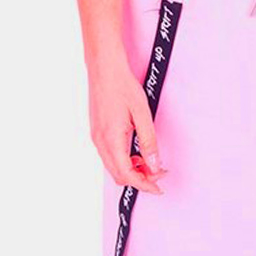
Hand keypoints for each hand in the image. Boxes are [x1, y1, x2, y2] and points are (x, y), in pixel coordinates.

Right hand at [88, 54, 166, 194]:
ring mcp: (96, 138)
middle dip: (140, 179)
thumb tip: (155, 166)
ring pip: (114, 168)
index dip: (145, 185)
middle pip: (119, 175)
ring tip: (150, 162)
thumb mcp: (142, 115)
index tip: (159, 187)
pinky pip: (110, 157)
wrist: (104, 67)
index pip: (127, 174)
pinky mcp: (97, 133)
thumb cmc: (123, 86)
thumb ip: (149, 143)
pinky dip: (124, 161)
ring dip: (132, 171)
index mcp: (111, 140)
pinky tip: (136, 153)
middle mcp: (100, 142)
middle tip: (159, 173)